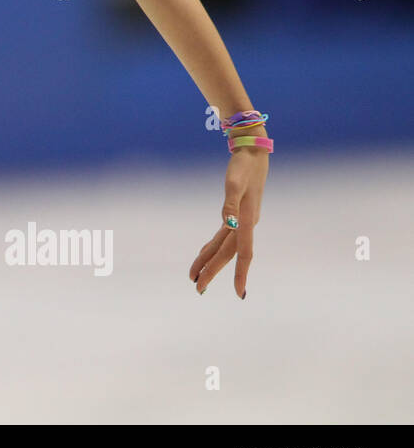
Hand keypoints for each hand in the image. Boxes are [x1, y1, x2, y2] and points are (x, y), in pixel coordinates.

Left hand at [189, 145, 268, 297]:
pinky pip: (223, 237)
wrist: (252, 154)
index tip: (238, 293)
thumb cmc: (243, 167)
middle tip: (198, 289)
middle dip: (213, 271)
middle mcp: (246, 225)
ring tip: (195, 277)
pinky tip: (205, 254)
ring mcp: (242, 221)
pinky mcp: (237, 215)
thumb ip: (230, 204)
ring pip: (224, 247)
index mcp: (247, 220)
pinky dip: (213, 247)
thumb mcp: (234, 183)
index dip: (240, 273)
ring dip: (210, 262)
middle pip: (228, 254)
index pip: (244, 254)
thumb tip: (227, 224)